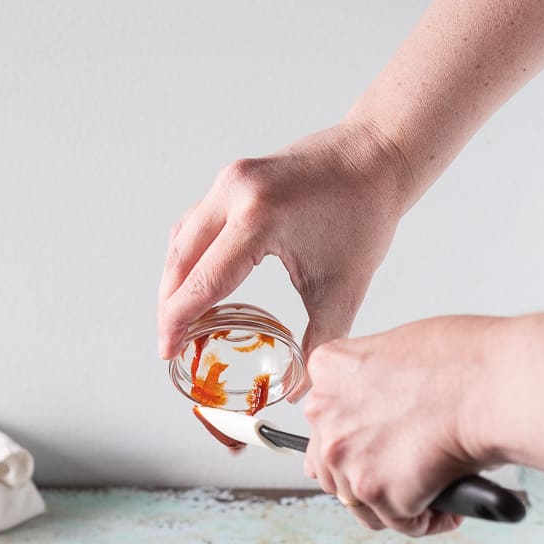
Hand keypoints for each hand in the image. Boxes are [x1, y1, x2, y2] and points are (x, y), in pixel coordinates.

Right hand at [157, 119, 412, 371]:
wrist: (377, 155)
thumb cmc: (365, 217)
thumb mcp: (344, 288)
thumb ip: (318, 342)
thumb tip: (299, 389)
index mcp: (259, 220)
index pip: (204, 282)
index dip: (179, 323)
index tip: (167, 353)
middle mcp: (234, 194)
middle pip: (181, 261)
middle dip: (170, 306)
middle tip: (170, 344)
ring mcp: (229, 181)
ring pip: (183, 239)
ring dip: (175, 280)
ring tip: (180, 319)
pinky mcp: (233, 177)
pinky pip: (197, 221)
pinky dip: (189, 254)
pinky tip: (196, 281)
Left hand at [304, 317, 501, 535]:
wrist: (498, 385)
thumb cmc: (468, 359)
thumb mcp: (405, 349)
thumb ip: (377, 383)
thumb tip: (382, 415)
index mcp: (331, 370)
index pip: (325, 418)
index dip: (356, 437)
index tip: (378, 445)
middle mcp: (326, 414)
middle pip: (333, 464)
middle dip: (369, 473)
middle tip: (407, 470)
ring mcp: (347, 455)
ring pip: (360, 501)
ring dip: (396, 501)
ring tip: (434, 492)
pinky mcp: (376, 491)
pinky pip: (401, 522)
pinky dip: (428, 520)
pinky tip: (452, 507)